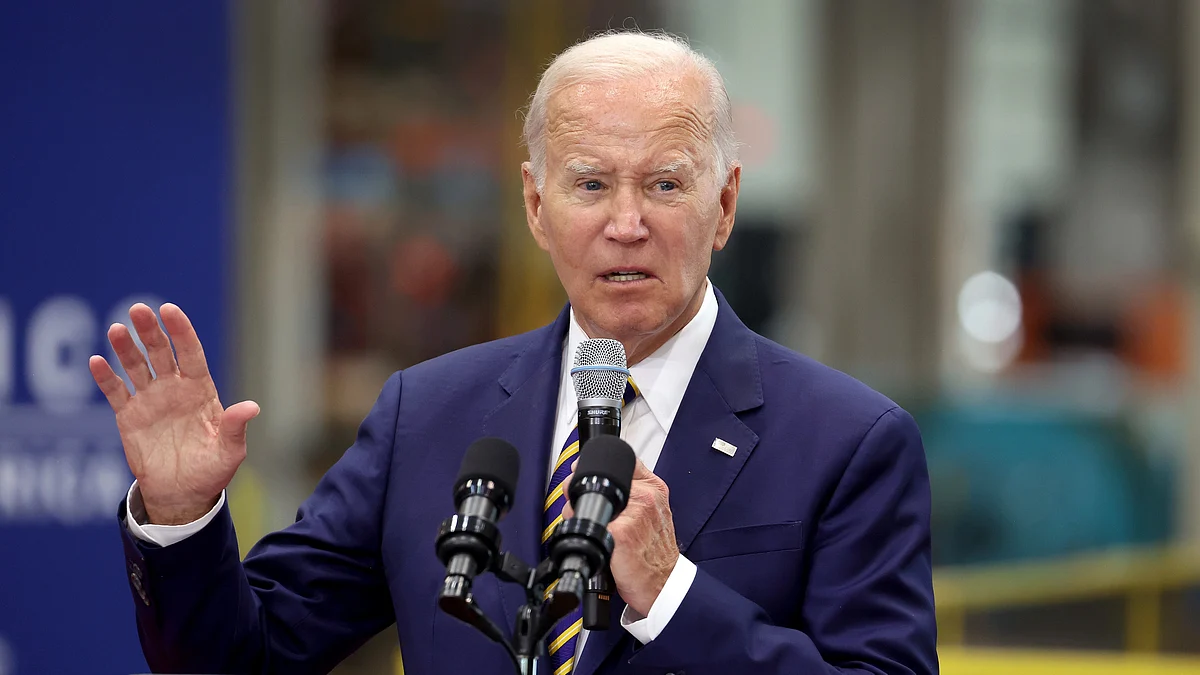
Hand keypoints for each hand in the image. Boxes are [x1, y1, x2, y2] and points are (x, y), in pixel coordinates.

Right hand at [89, 303, 258, 524]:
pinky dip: (106, 377)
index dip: (181, 331)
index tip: (169, 310)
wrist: (183, 494)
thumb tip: (251, 407)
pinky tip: (96, 361)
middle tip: (138, 310)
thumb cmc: (212, 471)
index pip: (190, 353)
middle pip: (161, 352)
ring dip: (125, 348)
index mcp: (201, 391)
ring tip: (116, 329)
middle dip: (150, 331)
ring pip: (136, 366)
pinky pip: (116, 392)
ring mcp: (151, 400)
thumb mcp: (229, 451)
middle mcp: (174, 389)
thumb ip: (235, 427)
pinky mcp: (129, 416)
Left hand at [561, 458, 678, 615]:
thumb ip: (633, 496)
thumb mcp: (652, 515)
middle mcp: (647, 498)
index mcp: (654, 489)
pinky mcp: (622, 533)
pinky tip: (593, 541)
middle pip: (601, 478)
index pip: (625, 461)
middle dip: (582, 490)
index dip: (600, 468)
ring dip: (578, 512)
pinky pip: (590, 524)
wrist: (665, 585)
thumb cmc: (655, 554)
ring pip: (590, 500)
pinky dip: (584, 532)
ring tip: (589, 528)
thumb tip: (597, 486)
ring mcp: (636, 513)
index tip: (587, 474)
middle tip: (579, 505)